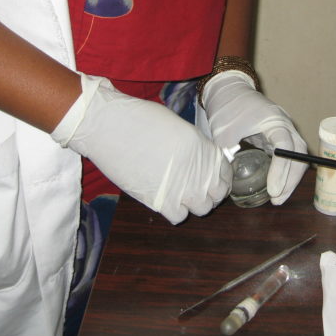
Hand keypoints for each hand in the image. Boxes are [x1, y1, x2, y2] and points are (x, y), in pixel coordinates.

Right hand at [52, 74, 231, 223]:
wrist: (110, 126)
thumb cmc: (140, 119)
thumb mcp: (179, 128)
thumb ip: (196, 148)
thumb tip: (200, 163)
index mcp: (204, 148)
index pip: (226, 174)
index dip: (220, 179)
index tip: (212, 181)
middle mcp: (198, 169)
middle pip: (217, 195)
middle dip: (209, 193)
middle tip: (195, 189)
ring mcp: (182, 187)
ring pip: (202, 209)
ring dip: (193, 204)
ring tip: (179, 195)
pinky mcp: (161, 201)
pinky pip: (179, 216)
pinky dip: (174, 211)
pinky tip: (165, 199)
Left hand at [201, 70, 306, 204]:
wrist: (228, 89)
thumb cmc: (227, 107)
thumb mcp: (224, 133)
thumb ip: (230, 156)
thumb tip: (230, 182)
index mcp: (273, 119)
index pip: (285, 146)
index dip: (282, 169)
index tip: (274, 189)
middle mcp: (284, 124)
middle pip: (298, 153)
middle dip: (290, 179)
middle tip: (277, 198)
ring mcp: (283, 129)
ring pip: (296, 156)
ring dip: (290, 177)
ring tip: (278, 198)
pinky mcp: (277, 136)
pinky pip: (288, 155)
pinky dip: (285, 171)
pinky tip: (276, 186)